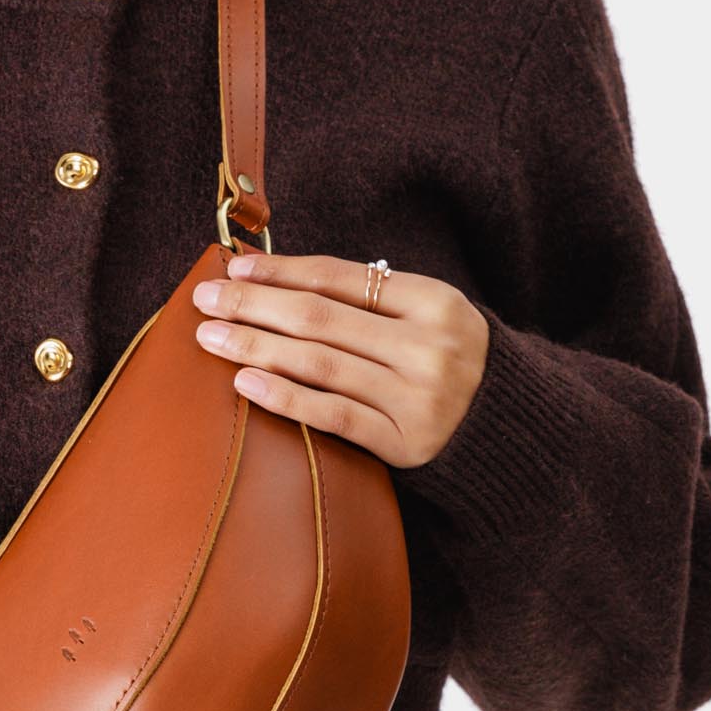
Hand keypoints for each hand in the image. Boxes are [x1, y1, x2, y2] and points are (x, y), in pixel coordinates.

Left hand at [192, 252, 489, 468]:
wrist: (504, 432)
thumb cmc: (442, 363)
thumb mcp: (424, 317)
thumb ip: (366, 299)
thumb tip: (268, 276)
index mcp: (436, 302)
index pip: (340, 278)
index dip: (282, 270)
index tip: (235, 267)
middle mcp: (430, 347)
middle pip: (321, 318)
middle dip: (253, 304)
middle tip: (206, 298)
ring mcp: (419, 398)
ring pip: (319, 364)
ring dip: (255, 346)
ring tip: (210, 336)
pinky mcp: (405, 443)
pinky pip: (331, 415)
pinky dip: (283, 396)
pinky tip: (243, 381)